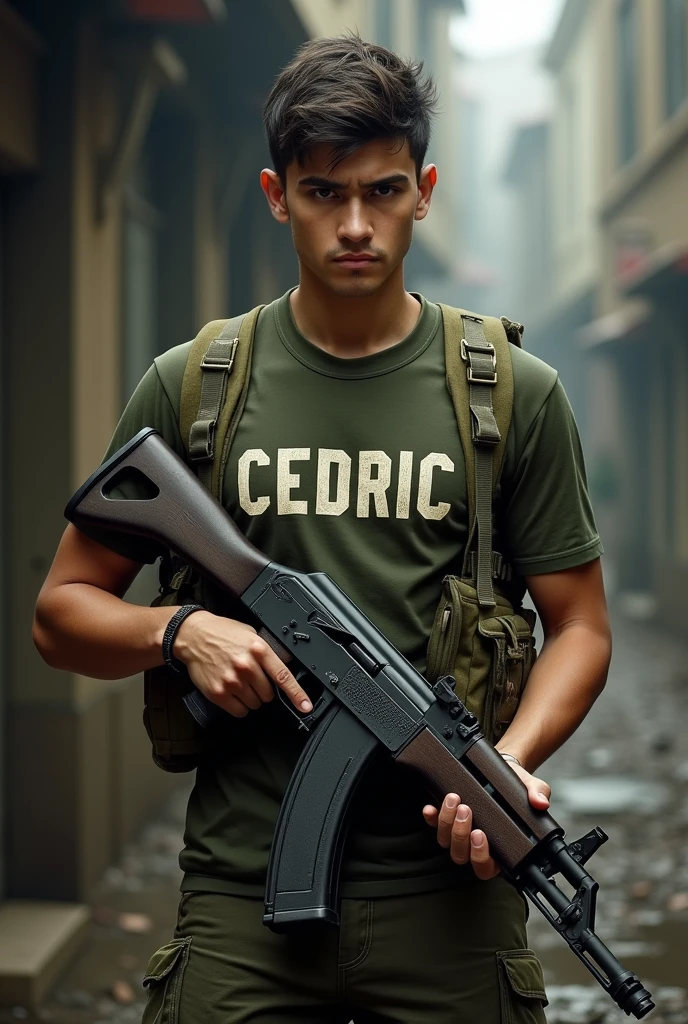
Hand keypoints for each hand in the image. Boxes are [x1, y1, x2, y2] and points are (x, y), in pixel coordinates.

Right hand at [173, 610, 312, 717]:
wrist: (193, 635)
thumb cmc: (222, 633)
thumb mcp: (251, 634)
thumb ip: (266, 651)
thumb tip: (283, 667)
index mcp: (258, 650)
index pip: (283, 676)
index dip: (297, 694)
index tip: (305, 706)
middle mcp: (247, 666)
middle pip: (268, 694)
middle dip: (264, 690)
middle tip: (252, 678)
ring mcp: (232, 681)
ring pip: (254, 704)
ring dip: (251, 698)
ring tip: (240, 682)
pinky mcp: (218, 693)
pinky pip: (239, 711)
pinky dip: (239, 706)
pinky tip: (232, 692)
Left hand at [421, 762, 551, 879]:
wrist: (504, 769)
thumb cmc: (517, 786)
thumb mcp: (531, 787)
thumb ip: (538, 794)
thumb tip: (540, 802)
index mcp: (499, 850)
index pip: (486, 867)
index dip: (480, 856)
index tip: (480, 834)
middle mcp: (476, 845)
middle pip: (461, 855)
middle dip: (460, 834)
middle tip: (466, 811)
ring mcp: (459, 833)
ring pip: (445, 840)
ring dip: (446, 822)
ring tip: (454, 799)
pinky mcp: (446, 818)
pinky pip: (432, 824)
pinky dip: (430, 817)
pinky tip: (430, 807)